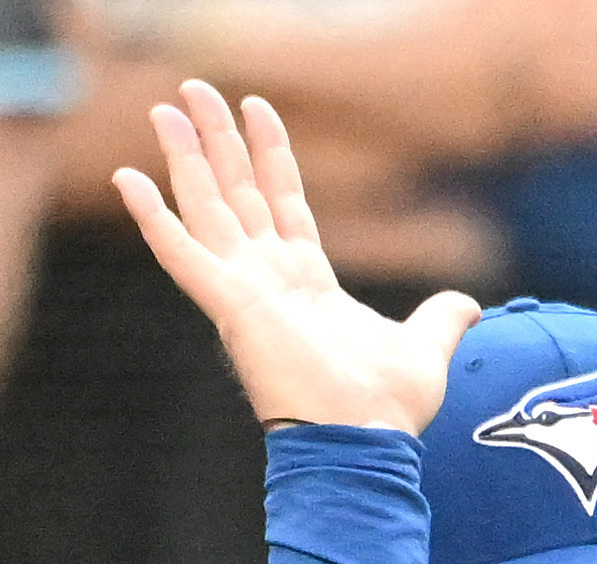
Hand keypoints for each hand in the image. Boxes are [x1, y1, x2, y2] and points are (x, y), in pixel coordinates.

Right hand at [109, 81, 479, 431]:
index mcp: (307, 282)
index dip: (271, 154)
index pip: (283, 202)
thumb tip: (469, 305)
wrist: (364, 440)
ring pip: (206, 206)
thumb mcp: (425, 348)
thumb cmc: (385, 409)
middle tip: (194, 88)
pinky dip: (152, 216)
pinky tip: (127, 178)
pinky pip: (180, 252)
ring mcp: (244, 290)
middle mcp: (268, 280)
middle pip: (237, 192)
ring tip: (164, 106)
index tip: (258, 109)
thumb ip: (441, 318)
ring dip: (184, 156)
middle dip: (217, 140)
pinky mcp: (228, 304)